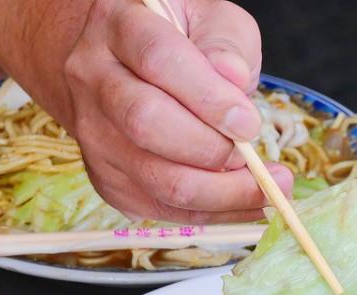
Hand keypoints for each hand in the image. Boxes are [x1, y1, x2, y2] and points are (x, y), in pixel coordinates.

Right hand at [62, 0, 291, 223]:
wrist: (124, 70)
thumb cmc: (180, 42)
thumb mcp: (210, 20)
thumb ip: (226, 42)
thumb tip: (234, 79)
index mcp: (119, 25)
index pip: (158, 60)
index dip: (209, 97)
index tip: (249, 122)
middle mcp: (93, 79)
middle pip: (147, 124)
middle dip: (212, 151)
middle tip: (254, 159)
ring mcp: (93, 134)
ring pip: (155, 178)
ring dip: (219, 193)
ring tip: (263, 189)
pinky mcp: (106, 179)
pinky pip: (160, 208)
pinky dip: (210, 212)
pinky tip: (242, 203)